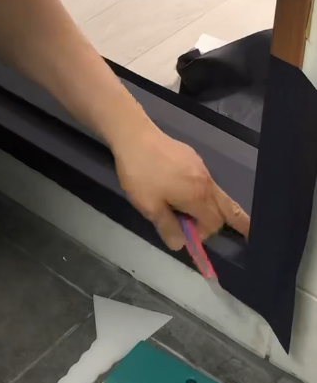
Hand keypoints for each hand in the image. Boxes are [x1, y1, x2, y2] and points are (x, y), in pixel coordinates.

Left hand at [112, 128, 249, 249]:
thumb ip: (167, 227)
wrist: (135, 137)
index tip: (185, 234)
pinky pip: (205, 182)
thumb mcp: (149, 206)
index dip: (204, 234)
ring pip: (217, 194)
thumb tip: (180, 244)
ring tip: (200, 215)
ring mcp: (201, 167)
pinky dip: (203, 193)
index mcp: (198, 196)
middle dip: (235, 222)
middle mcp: (206, 182)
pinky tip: (183, 192)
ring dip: (213, 208)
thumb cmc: (141, 174)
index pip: (215, 222)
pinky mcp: (193, 158)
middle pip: (228, 207)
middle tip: (246, 233)